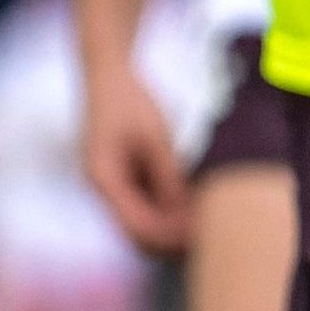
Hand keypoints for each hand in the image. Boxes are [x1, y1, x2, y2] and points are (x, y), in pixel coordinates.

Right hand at [78, 59, 192, 254]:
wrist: (108, 74)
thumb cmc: (130, 101)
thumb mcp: (155, 138)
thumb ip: (168, 176)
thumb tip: (185, 213)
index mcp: (103, 179)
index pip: (136, 225)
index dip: (169, 236)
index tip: (200, 235)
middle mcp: (102, 186)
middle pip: (137, 228)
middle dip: (170, 234)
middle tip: (207, 232)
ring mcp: (110, 181)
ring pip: (141, 216)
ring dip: (170, 222)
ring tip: (204, 217)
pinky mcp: (120, 174)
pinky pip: (144, 199)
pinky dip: (166, 205)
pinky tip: (193, 200)